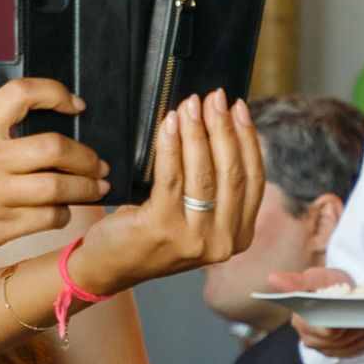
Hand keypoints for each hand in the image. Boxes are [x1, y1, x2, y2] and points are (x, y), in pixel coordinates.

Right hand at [0, 79, 108, 268]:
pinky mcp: (0, 227)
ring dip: (86, 188)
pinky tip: (60, 212)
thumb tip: (35, 123)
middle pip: (56, 147)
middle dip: (86, 157)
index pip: (22, 93)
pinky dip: (63, 214)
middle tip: (97, 163)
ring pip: (60, 187)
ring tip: (95, 188)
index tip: (75, 106)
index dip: (56, 93)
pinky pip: (49, 217)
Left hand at [66, 91, 265, 296]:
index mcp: (238, 236)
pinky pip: (171, 177)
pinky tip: (170, 124)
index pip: (254, 179)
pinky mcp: (162, 228)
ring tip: (190, 105)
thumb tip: (218, 127)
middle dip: (223, 128)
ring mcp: (195, 238)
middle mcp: (223, 241)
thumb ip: (213, 187)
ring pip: (204, 173)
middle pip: (232, 173)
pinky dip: (171, 145)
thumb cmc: (150, 233)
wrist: (110, 265)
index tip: (238, 108)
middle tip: (214, 97)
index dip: (247, 139)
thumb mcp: (194, 215)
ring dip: (197, 132)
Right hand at [270, 266, 363, 357]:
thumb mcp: (314, 278)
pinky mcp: (342, 354)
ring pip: (352, 345)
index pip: (325, 330)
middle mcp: (311, 340)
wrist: (336, 294)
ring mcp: (327, 350)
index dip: (342, 323)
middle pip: (340, 339)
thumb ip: (297, 281)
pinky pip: (359, 350)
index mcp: (301, 322)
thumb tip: (271, 278)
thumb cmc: (324, 284)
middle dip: (360, 328)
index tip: (359, 311)